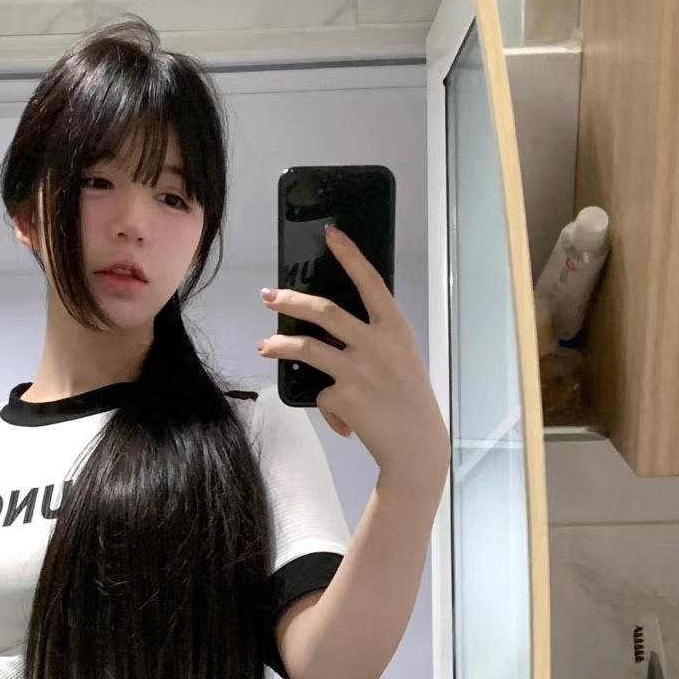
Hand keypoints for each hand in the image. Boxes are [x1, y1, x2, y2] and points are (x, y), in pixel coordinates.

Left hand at [257, 225, 449, 480]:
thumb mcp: (401, 357)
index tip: (330, 234)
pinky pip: (322, 392)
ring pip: (306, 347)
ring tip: (262, 347)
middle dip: (291, 301)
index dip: (350, 255)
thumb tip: (332, 330)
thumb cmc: (409, 397)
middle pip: (324, 311)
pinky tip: (342, 419)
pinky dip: (327, 404)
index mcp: (395, 327)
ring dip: (278, 345)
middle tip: (268, 296)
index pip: (370, 282)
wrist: (415, 444)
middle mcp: (375, 342)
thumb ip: (374, 338)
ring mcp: (357, 368)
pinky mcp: (343, 395)